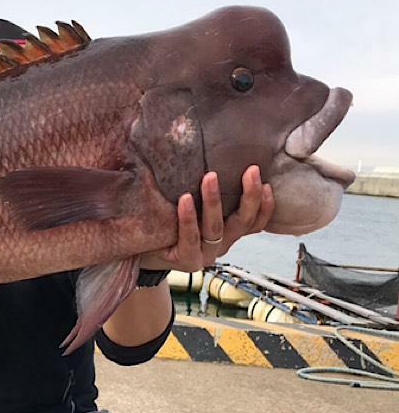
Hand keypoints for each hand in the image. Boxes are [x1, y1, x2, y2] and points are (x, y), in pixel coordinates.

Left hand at [139, 165, 273, 272]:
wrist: (143, 253)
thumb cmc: (169, 225)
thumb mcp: (193, 208)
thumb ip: (207, 193)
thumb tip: (215, 152)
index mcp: (228, 234)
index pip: (254, 223)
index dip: (266, 206)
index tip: (268, 183)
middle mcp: (221, 246)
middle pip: (243, 222)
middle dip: (250, 196)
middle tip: (251, 170)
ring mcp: (205, 255)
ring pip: (216, 228)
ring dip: (214, 201)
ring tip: (210, 177)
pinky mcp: (186, 260)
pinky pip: (190, 238)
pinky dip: (188, 218)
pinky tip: (185, 199)